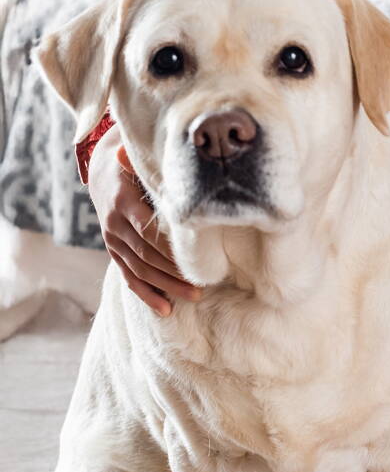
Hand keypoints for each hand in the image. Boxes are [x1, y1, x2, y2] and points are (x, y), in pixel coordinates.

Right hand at [87, 125, 202, 316]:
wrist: (104, 171)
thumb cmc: (136, 165)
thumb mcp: (144, 161)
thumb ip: (160, 169)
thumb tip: (188, 162)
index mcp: (125, 200)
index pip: (148, 229)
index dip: (170, 248)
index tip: (195, 260)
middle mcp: (115, 223)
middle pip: (146, 254)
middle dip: (174, 272)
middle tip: (203, 285)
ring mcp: (112, 239)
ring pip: (139, 269)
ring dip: (166, 286)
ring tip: (194, 296)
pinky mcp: (114, 250)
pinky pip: (128, 276)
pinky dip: (146, 294)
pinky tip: (165, 309)